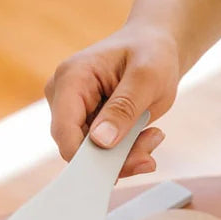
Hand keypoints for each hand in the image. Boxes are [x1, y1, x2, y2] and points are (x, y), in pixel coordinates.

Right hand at [45, 22, 179, 177]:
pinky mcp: (89, 124)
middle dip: (116, 157)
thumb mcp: (147, 77)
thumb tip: (100, 142)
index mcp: (71, 78)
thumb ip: (124, 108)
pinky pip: (104, 152)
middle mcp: (65, 97)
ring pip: (93, 155)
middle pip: (77, 147)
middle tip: (150, 151)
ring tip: (154, 136)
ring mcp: (75, 112)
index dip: (84, 158)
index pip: (64, 130)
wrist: (156, 47)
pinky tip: (149, 134)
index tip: (117, 172)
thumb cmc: (152, 53)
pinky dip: (129, 151)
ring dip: (127, 155)